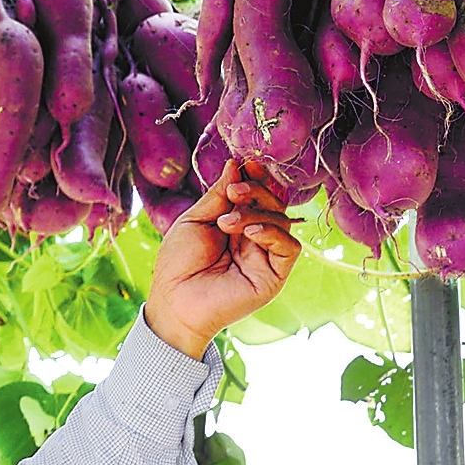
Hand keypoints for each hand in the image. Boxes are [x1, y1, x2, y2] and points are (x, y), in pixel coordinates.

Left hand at [145, 160, 301, 358]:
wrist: (175, 302)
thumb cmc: (178, 263)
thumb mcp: (194, 220)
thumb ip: (217, 195)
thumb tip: (236, 164)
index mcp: (235, 223)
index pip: (257, 194)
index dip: (256, 177)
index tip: (248, 163)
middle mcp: (254, 237)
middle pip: (273, 203)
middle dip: (256, 190)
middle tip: (234, 192)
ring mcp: (266, 256)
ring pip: (282, 220)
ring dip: (256, 213)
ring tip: (227, 222)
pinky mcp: (274, 275)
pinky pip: (289, 247)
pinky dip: (273, 233)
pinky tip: (249, 233)